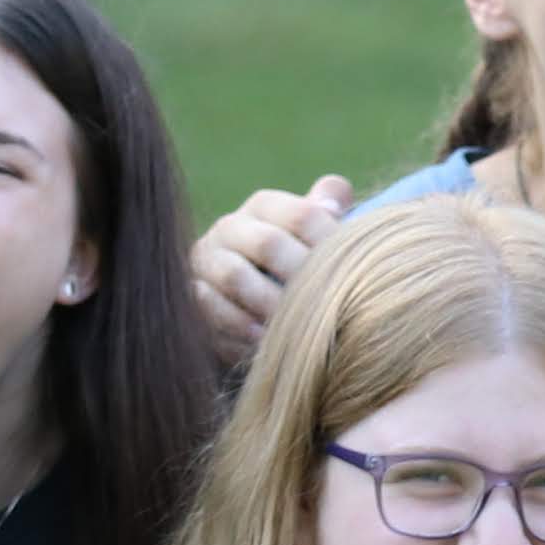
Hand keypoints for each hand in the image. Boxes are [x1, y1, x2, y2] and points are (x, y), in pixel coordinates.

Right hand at [189, 178, 351, 362]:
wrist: (246, 304)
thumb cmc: (293, 266)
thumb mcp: (314, 237)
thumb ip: (330, 211)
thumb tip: (335, 200)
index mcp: (264, 207)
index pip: (302, 214)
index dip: (330, 244)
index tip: (355, 275)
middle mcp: (229, 227)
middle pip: (268, 244)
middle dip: (301, 278)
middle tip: (326, 305)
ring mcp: (205, 262)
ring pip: (234, 277)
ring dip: (269, 305)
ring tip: (296, 328)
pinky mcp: (190, 295)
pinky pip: (210, 310)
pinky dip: (240, 329)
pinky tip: (265, 344)